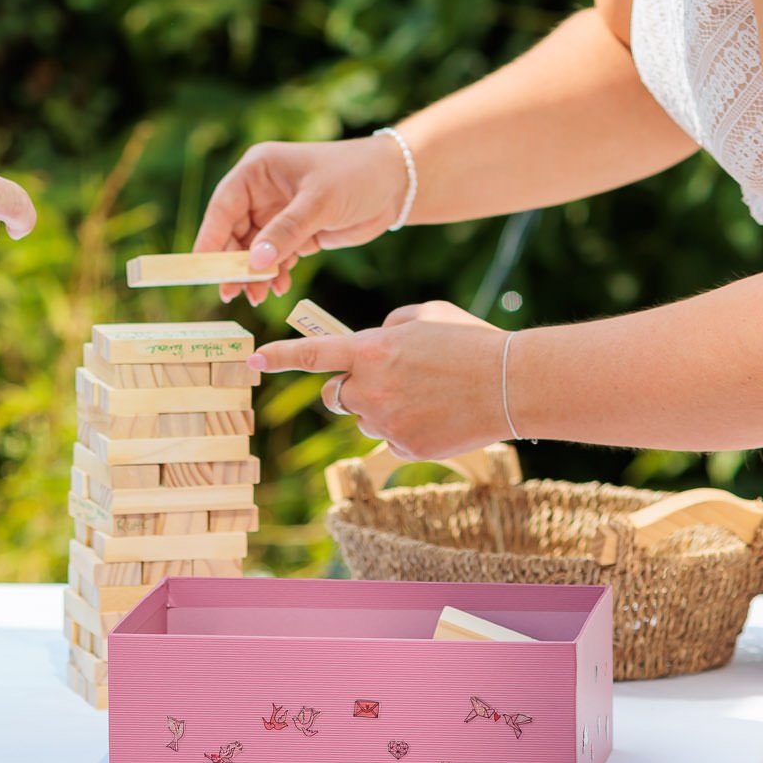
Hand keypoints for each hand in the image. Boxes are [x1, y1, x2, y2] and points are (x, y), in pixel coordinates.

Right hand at [193, 135, 411, 305]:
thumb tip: (253, 262)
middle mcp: (263, 190)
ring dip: (254, 274)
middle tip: (230, 293)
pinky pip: (276, 257)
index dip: (210, 237)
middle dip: (232, 263)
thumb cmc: (355, 175)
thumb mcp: (319, 202)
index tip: (200, 268)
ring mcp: (279, 213)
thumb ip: (286, 231)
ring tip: (257, 298)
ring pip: (254, 249)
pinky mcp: (297, 231)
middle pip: (234, 231)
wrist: (395, 184)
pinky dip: (275, 274)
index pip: (224, 205)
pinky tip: (279, 289)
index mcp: (259, 169)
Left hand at [249, 299, 508, 458]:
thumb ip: (387, 327)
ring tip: (423, 393)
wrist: (510, 383)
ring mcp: (387, 422)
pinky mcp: (408, 447)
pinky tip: (436, 414)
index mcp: (370, 349)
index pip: (312, 355)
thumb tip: (374, 342)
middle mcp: (371, 388)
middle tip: (374, 380)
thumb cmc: (469, 340)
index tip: (252, 359)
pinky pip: (391, 438)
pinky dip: (405, 428)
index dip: (279, 357)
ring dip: (380, 407)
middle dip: (345, 388)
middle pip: (334, 396)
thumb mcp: (423, 315)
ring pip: (365, 417)